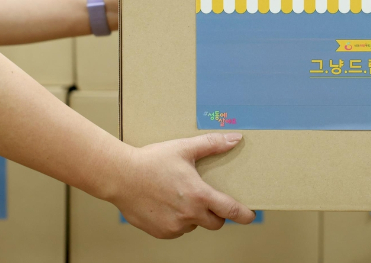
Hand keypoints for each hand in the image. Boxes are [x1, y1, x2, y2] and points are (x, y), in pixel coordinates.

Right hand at [109, 132, 255, 238]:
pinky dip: (178, 221)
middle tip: (209, 200)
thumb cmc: (152, 161)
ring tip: (181, 197)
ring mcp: (174, 226)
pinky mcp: (161, 232)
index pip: (230, 210)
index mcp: (198, 195)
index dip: (244, 215)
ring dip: (194, 216)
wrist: (120, 176)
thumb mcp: (184, 148)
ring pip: (194, 225)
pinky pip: (177, 230)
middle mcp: (189, 215)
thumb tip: (235, 139)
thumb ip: (212, 144)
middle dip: (217, 214)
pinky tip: (167, 204)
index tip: (250, 216)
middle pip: (215, 223)